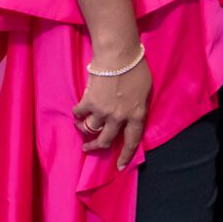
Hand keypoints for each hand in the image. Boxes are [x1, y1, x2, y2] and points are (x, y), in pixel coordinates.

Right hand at [73, 53, 152, 170]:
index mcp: (136, 115)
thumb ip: (139, 106)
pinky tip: (77, 112)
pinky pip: (79, 114)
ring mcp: (102, 111)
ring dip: (84, 131)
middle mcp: (119, 117)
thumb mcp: (146, 91)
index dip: (125, 156)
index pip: (131, 141)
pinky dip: (77, 114)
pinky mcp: (88, 102)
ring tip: (81, 129)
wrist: (118, 55)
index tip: (120, 167)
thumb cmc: (136, 68)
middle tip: (89, 148)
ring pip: (90, 130)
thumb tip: (132, 113)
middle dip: (96, 147)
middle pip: (105, 140)